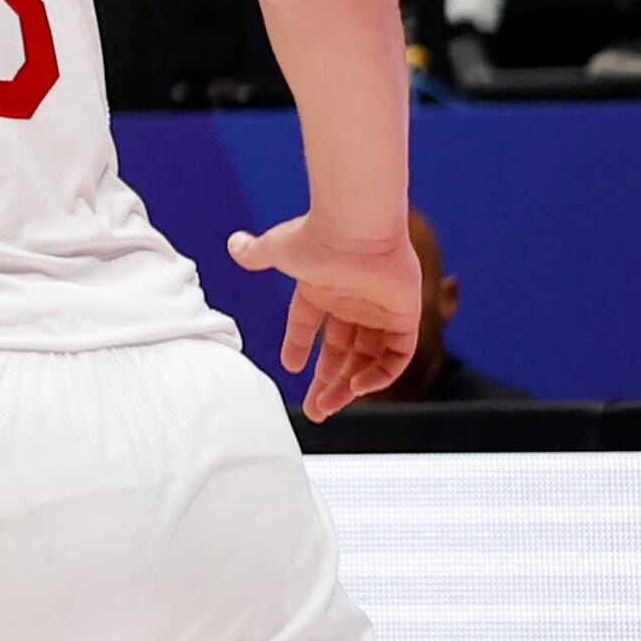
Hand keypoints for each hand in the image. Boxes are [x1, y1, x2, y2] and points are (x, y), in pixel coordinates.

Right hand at [229, 212, 419, 418]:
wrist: (356, 229)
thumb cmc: (315, 239)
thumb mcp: (277, 250)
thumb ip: (256, 253)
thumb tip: (234, 245)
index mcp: (320, 287)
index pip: (308, 323)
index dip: (298, 345)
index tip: (290, 368)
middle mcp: (350, 301)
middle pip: (340, 350)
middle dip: (326, 382)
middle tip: (314, 411)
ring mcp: (379, 310)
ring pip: (367, 359)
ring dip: (349, 386)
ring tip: (328, 406)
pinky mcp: (405, 316)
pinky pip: (396, 356)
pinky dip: (379, 375)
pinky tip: (356, 387)